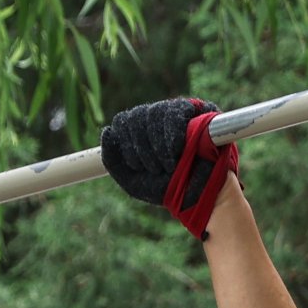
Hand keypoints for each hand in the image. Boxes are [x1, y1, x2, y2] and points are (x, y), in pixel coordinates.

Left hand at [100, 96, 237, 237]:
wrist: (198, 196)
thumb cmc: (168, 189)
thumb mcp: (132, 180)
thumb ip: (113, 159)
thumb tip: (107, 131)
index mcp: (143, 131)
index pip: (123, 121)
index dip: (127, 144)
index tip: (138, 166)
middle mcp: (159, 117)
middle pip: (136, 116)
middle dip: (142, 148)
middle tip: (156, 169)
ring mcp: (179, 112)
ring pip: (153, 113)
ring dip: (157, 146)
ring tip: (169, 165)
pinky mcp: (200, 110)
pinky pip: (176, 112)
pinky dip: (172, 134)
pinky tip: (177, 151)